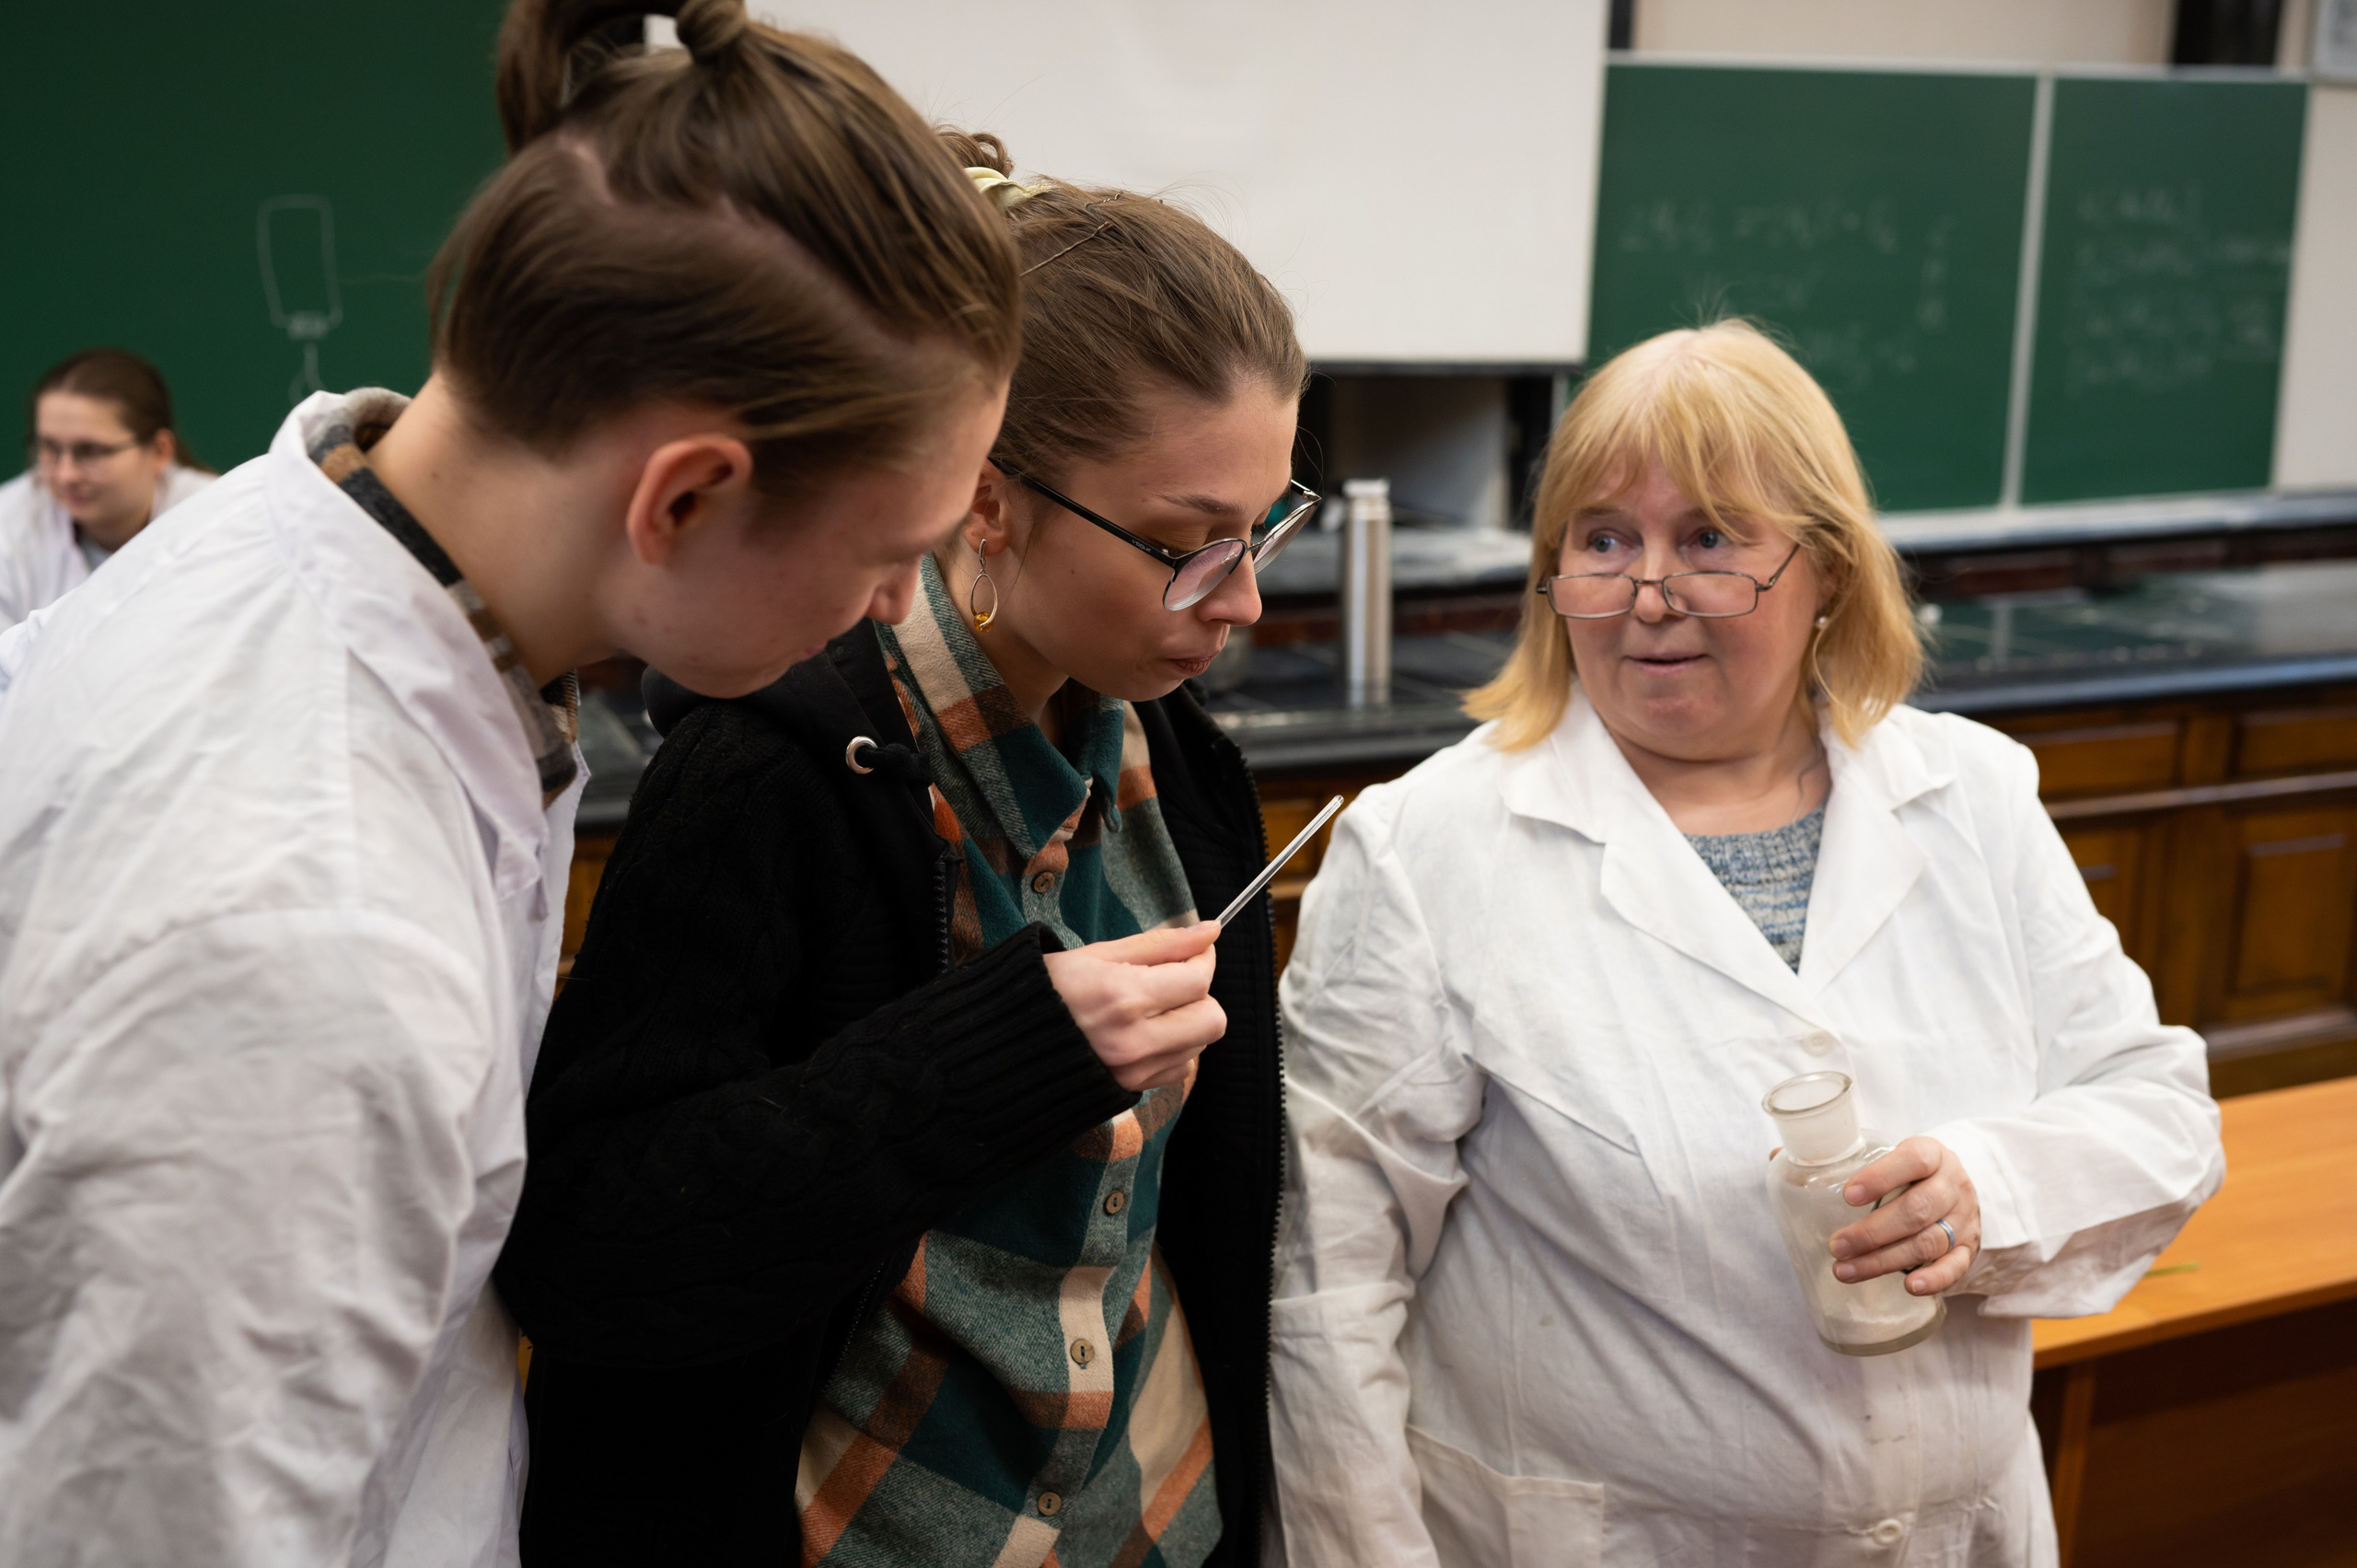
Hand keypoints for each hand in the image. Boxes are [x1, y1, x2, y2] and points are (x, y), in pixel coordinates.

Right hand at [1043, 921, 1225, 1091]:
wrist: (1006, 1043)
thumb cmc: (1048, 988)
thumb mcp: (1099, 954)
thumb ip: (1160, 944)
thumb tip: (1210, 930)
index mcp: (1123, 996)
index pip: (1198, 980)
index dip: (1203, 959)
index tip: (1194, 951)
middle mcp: (1133, 1039)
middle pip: (1212, 1019)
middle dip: (1202, 995)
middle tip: (1175, 980)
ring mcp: (1133, 1070)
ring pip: (1200, 1045)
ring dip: (1187, 1021)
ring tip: (1150, 1008)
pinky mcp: (1131, 1089)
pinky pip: (1179, 1068)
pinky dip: (1172, 1048)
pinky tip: (1141, 1033)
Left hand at [1829, 1135, 1979, 1295]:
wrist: (1960, 1187)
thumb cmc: (1913, 1172)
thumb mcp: (1894, 1155)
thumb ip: (1858, 1162)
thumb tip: (1796, 1165)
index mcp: (1932, 1155)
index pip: (1913, 1160)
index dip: (1880, 1178)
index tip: (1848, 1196)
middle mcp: (1951, 1186)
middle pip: (1916, 1210)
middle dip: (1872, 1232)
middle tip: (1837, 1246)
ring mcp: (1962, 1219)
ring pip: (1928, 1242)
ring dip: (1885, 1260)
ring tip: (1847, 1270)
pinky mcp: (1968, 1248)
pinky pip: (1956, 1266)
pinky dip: (1934, 1278)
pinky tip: (1909, 1287)